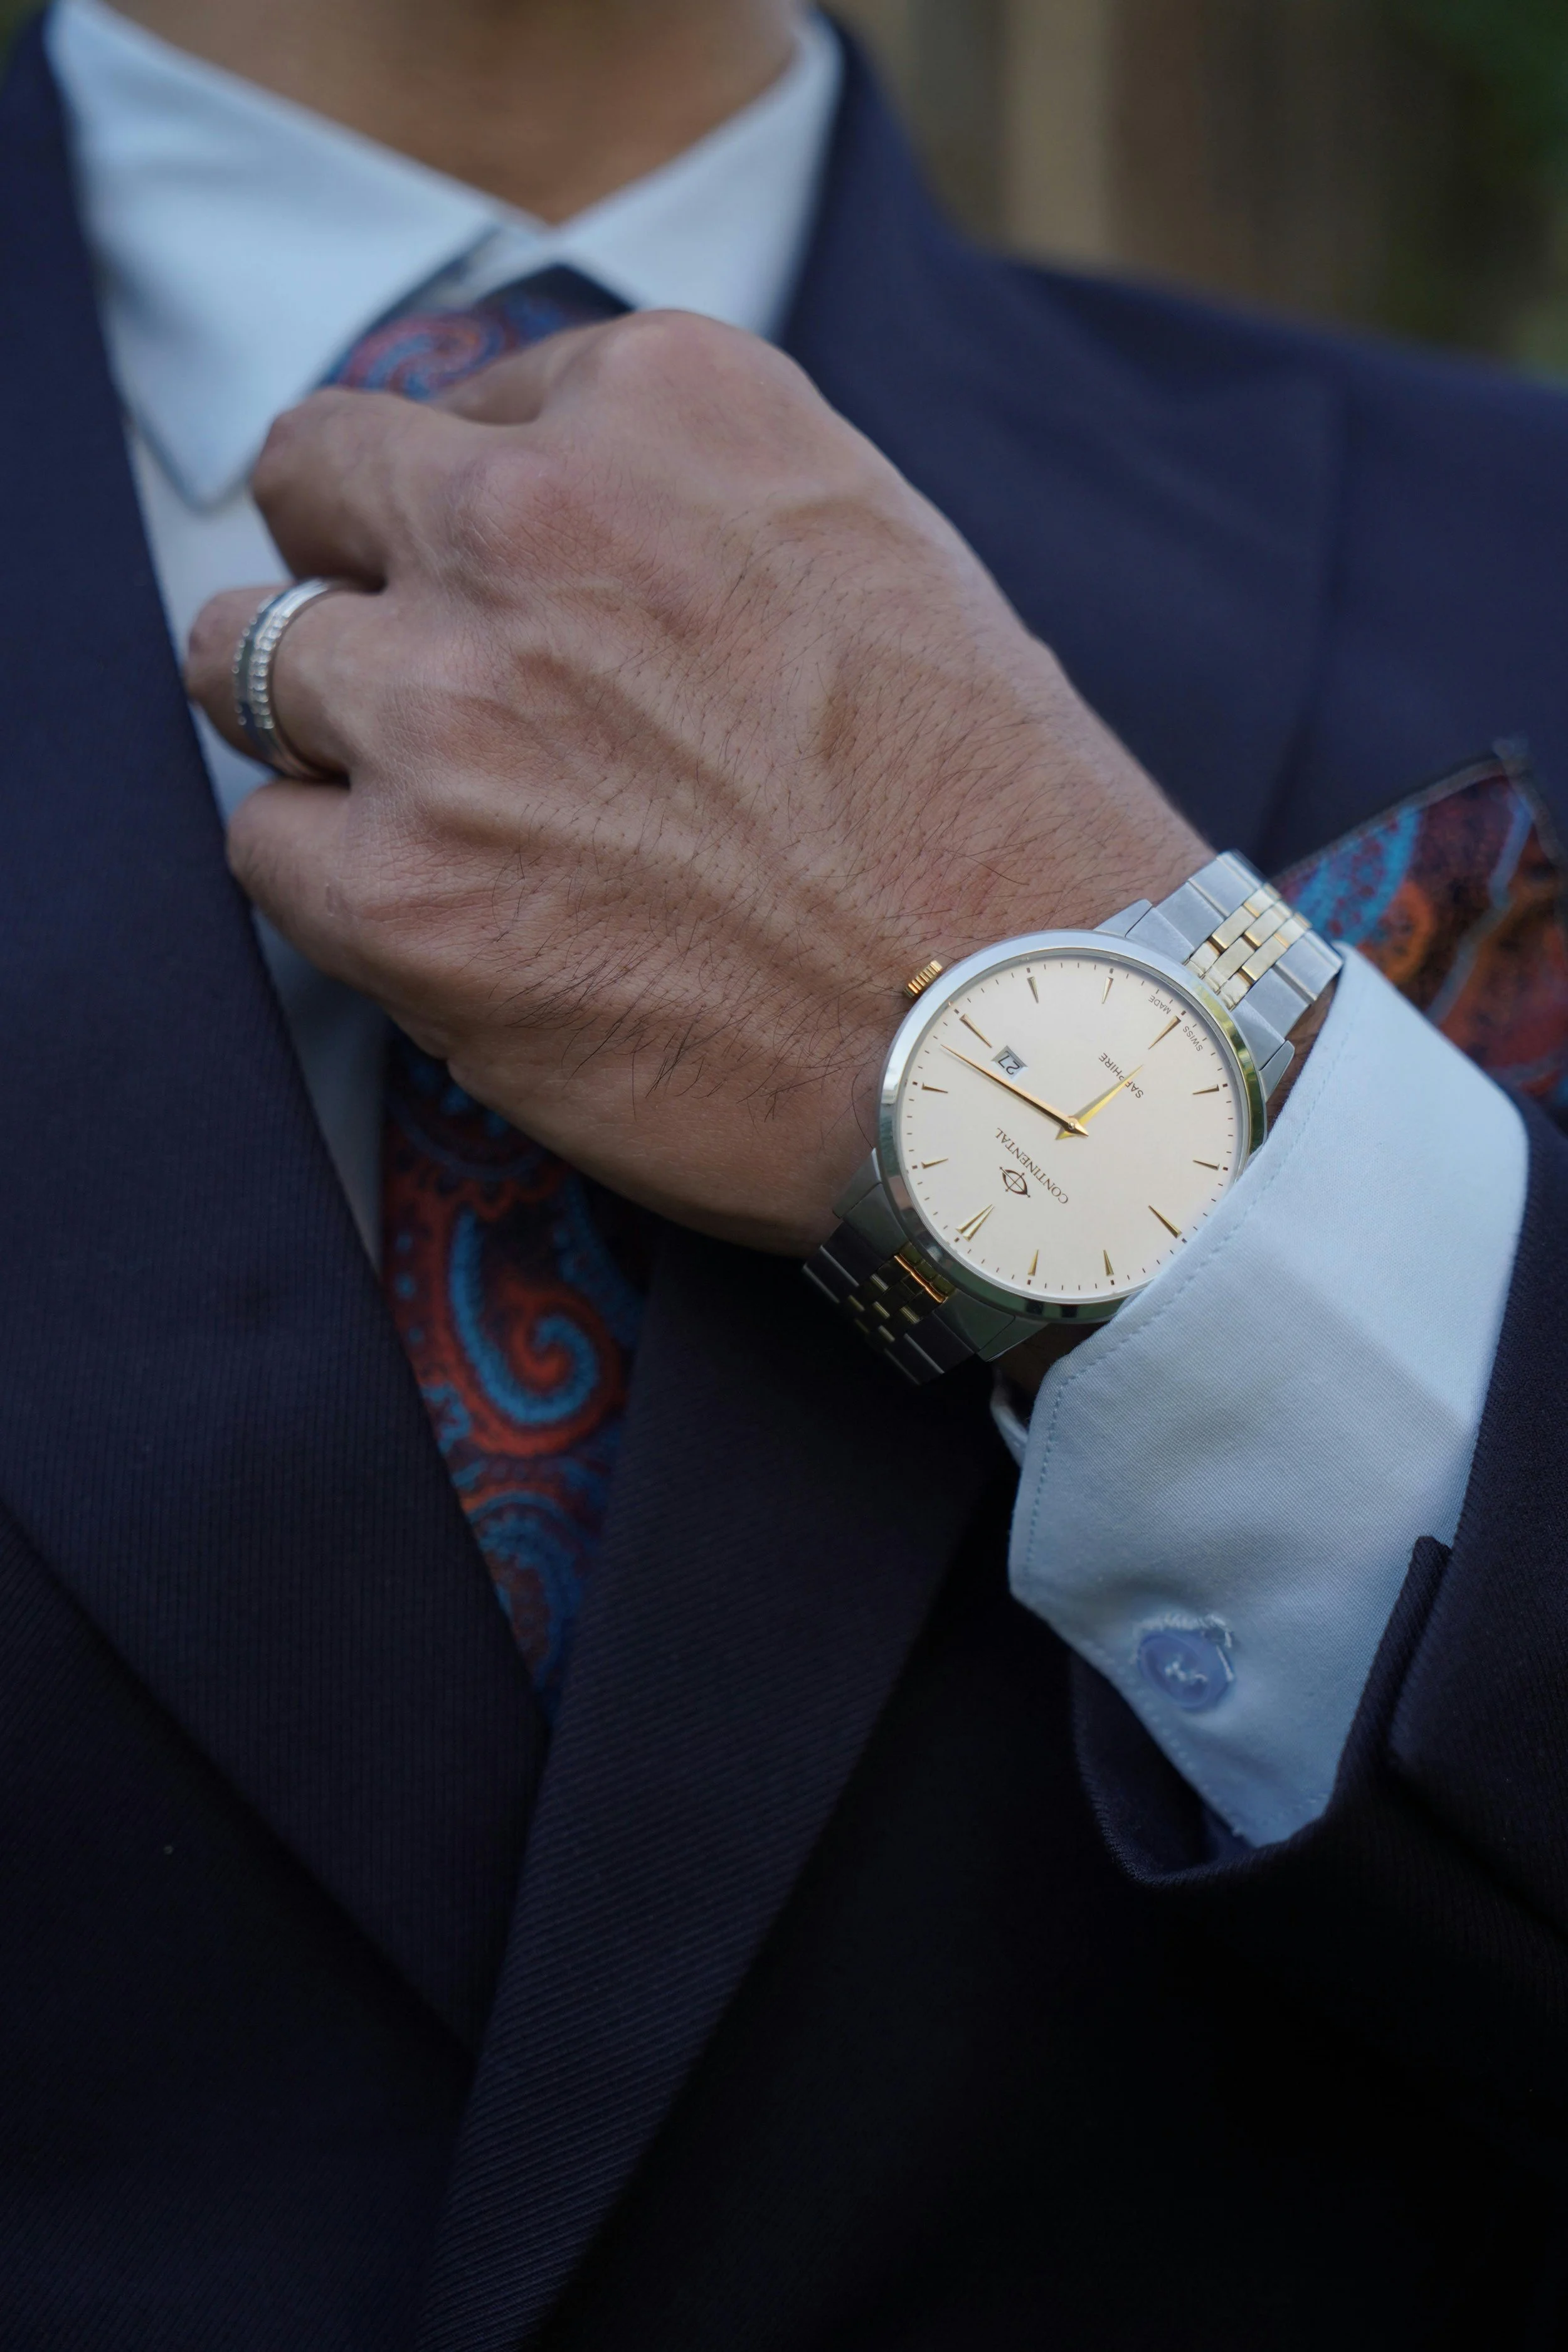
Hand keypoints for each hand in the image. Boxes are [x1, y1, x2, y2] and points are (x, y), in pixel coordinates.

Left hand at [186, 311, 1204, 1253]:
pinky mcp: (403, 890)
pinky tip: (454, 930)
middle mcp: (533, 523)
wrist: (1029, 1043)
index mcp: (669, 406)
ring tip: (444, 817)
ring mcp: (449, 707)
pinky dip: (336, 885)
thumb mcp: (870, 554)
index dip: (472, 516)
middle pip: (315, 487)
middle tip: (431, 684)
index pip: (459, 409)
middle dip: (356, 577)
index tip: (516, 600)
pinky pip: (268, 846)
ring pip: (245, 664)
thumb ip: (688, 506)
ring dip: (327, 731)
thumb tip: (540, 528)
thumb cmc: (990, 822)